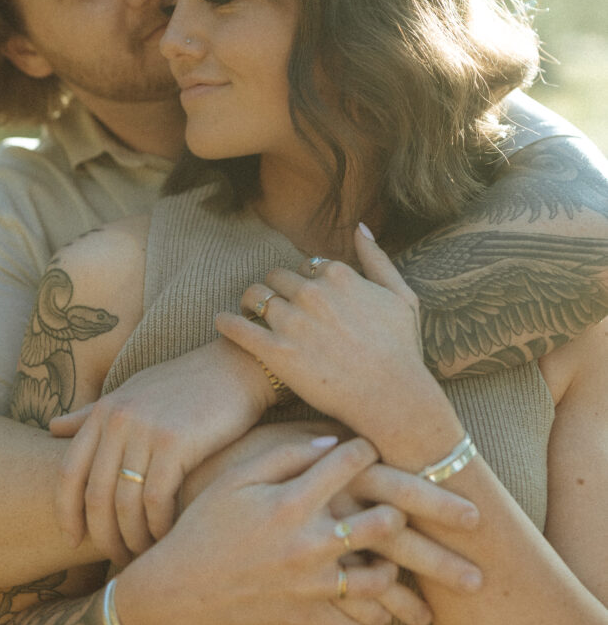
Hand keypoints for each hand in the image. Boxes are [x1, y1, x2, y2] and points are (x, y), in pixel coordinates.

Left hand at [50, 339, 272, 559]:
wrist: (236, 367)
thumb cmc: (185, 383)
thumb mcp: (133, 391)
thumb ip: (92, 414)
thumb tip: (52, 427)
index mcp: (104, 411)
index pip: (69, 473)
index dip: (67, 512)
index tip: (72, 540)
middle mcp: (118, 420)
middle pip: (95, 495)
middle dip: (102, 535)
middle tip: (114, 558)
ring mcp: (145, 431)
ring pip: (125, 503)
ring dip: (131, 537)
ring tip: (141, 554)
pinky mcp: (176, 443)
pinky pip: (157, 500)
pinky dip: (158, 526)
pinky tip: (166, 536)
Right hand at [117, 435, 481, 624]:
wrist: (174, 591)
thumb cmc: (202, 525)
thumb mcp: (236, 480)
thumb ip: (284, 456)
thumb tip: (332, 440)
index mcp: (294, 501)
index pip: (353, 465)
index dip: (375, 448)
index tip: (388, 443)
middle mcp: (311, 542)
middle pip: (389, 524)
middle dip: (434, 516)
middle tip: (471, 517)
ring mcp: (310, 585)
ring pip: (380, 581)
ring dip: (405, 574)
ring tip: (426, 576)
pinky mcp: (304, 618)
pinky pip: (351, 623)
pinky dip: (368, 619)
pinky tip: (381, 615)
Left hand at [216, 225, 463, 469]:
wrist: (392, 398)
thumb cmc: (402, 351)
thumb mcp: (403, 296)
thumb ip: (378, 259)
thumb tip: (360, 227)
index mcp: (339, 275)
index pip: (306, 266)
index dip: (305, 280)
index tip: (304, 297)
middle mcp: (311, 293)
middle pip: (276, 276)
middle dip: (276, 288)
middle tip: (274, 305)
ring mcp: (292, 322)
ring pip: (254, 295)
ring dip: (249, 301)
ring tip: (247, 312)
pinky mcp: (275, 352)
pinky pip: (237, 328)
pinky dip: (226, 322)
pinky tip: (223, 322)